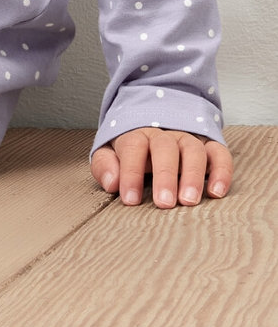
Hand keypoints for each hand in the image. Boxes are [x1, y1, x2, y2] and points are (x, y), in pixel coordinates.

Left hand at [91, 128, 232, 207]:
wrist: (154, 123)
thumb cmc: (131, 150)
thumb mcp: (110, 153)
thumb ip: (105, 166)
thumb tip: (112, 183)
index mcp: (136, 135)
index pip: (133, 148)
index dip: (131, 173)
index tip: (130, 199)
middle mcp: (164, 135)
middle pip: (165, 148)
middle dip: (165, 176)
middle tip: (164, 203)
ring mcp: (188, 139)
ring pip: (193, 150)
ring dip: (192, 175)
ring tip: (188, 201)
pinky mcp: (210, 146)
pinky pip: (219, 154)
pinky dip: (221, 172)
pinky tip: (216, 192)